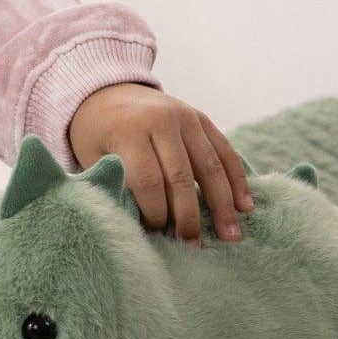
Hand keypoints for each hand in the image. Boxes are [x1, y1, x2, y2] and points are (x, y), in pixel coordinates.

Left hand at [67, 83, 254, 244]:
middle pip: (181, 176)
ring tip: (231, 236)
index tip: (158, 235)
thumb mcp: (92, 156)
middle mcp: (160, 120)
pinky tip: (245, 206)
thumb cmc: (97, 133)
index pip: (148, 180)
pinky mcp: (200, 117)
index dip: (156, 213)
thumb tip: (137, 225)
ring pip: (209, 165)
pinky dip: (236, 179)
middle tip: (194, 246)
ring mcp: (184, 116)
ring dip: (223, 204)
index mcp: (127, 131)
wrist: (107, 91)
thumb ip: (113, 184)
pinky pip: (224, 150)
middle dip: (189, 217)